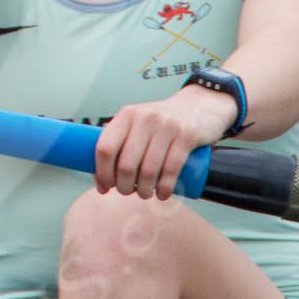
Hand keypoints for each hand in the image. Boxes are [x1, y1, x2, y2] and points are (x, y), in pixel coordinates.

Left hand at [94, 86, 234, 198]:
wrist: (199, 105)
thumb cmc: (162, 120)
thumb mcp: (137, 121)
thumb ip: (119, 142)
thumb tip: (99, 178)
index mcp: (126, 115)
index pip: (104, 148)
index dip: (102, 172)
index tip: (105, 186)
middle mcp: (144, 119)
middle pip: (125, 164)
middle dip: (124, 186)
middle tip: (127, 191)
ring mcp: (166, 127)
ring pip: (148, 171)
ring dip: (144, 190)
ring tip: (144, 193)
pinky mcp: (186, 137)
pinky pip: (171, 170)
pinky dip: (164, 188)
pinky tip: (162, 194)